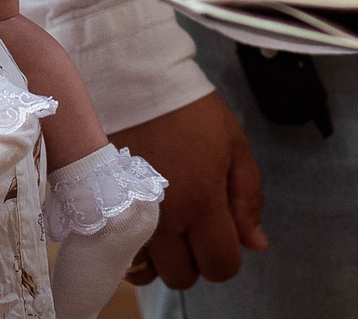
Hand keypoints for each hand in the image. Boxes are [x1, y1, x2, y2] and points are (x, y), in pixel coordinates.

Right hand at [111, 92, 265, 287]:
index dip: (227, 257)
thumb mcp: (234, 145)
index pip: (221, 266)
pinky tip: (138, 227)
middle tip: (193, 226)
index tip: (221, 235)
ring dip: (160, 259)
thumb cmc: (190, 109)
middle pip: (183, 278)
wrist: (135, 79)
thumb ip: (248, 198)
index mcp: (201, 201)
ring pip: (148, 272)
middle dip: (194, 260)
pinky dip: (130, 250)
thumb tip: (255, 244)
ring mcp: (128, 215)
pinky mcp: (102, 207)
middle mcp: (163, 218)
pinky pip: (117, 253)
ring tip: (165, 226)